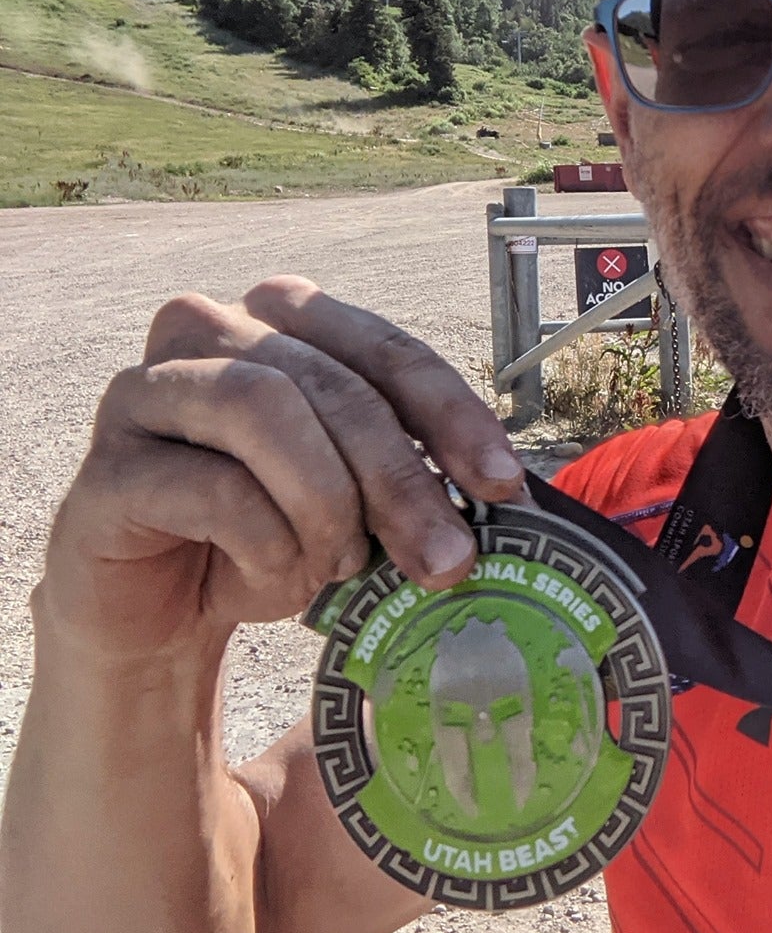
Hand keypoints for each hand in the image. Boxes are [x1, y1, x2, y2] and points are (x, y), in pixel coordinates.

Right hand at [37, 276, 525, 663]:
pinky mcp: (107, 468)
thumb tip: (503, 490)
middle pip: (332, 383)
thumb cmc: (262, 537)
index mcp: (279, 317)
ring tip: (336, 565)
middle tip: (445, 561)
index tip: (503, 484)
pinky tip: (272, 576)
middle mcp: (207, 329)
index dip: (451, 412)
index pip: (384, 347)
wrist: (156, 616)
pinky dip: (264, 543)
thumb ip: (409, 471)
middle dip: (401, 479)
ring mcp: (145, 391)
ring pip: (263, 407)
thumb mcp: (352, 499)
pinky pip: (211, 487)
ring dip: (323, 502)